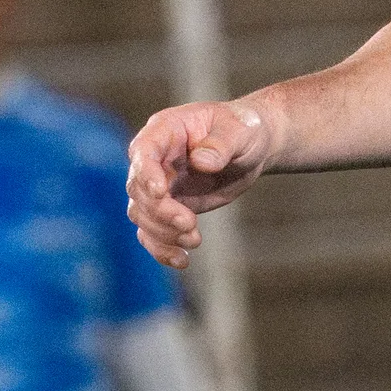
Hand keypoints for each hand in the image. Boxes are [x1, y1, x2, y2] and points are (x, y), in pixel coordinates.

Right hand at [127, 97, 270, 262]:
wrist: (251, 148)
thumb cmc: (243, 129)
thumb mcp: (239, 130)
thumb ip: (221, 144)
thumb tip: (202, 161)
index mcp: (166, 130)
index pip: (143, 152)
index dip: (146, 174)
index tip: (161, 193)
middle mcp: (155, 159)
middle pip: (138, 190)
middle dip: (161, 212)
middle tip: (190, 225)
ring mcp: (160, 185)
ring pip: (142, 215)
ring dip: (163, 233)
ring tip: (194, 240)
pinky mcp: (169, 208)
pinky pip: (154, 232)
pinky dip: (163, 248)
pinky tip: (181, 260)